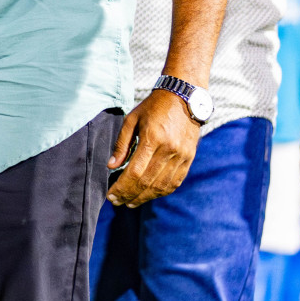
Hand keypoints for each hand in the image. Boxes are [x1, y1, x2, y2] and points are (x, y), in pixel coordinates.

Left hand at [106, 89, 201, 207]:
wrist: (183, 98)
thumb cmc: (153, 107)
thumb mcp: (132, 119)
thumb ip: (121, 144)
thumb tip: (111, 166)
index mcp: (153, 138)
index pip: (134, 171)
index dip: (122, 187)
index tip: (110, 195)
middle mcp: (169, 150)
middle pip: (147, 182)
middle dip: (129, 195)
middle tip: (117, 202)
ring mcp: (182, 156)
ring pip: (162, 186)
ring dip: (145, 198)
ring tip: (130, 202)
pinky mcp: (189, 158)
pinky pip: (175, 182)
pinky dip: (161, 192)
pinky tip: (149, 195)